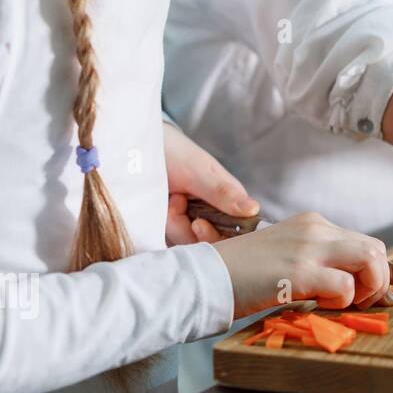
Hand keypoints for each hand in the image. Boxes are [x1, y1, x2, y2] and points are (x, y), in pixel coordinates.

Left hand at [163, 121, 258, 244]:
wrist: (139, 149)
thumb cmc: (176, 153)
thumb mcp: (199, 171)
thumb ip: (223, 192)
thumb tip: (253, 209)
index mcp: (230, 202)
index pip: (237, 232)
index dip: (220, 237)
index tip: (197, 224)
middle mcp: (214, 216)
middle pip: (211, 243)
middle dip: (188, 228)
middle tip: (176, 202)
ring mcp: (193, 224)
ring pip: (189, 243)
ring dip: (173, 223)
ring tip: (167, 199)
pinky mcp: (174, 230)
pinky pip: (172, 242)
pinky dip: (163, 228)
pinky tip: (160, 208)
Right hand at [212, 212, 391, 318]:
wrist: (205, 277)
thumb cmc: (242, 275)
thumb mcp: (286, 257)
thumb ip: (318, 261)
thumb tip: (354, 284)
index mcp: (313, 224)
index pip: (364, 242)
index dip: (376, 272)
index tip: (370, 294)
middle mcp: (316, 229)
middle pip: (376, 249)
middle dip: (379, 281)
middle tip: (359, 302)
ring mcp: (308, 248)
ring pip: (371, 260)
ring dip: (368, 289)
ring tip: (343, 303)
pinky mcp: (299, 271)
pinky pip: (346, 286)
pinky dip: (342, 302)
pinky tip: (318, 305)